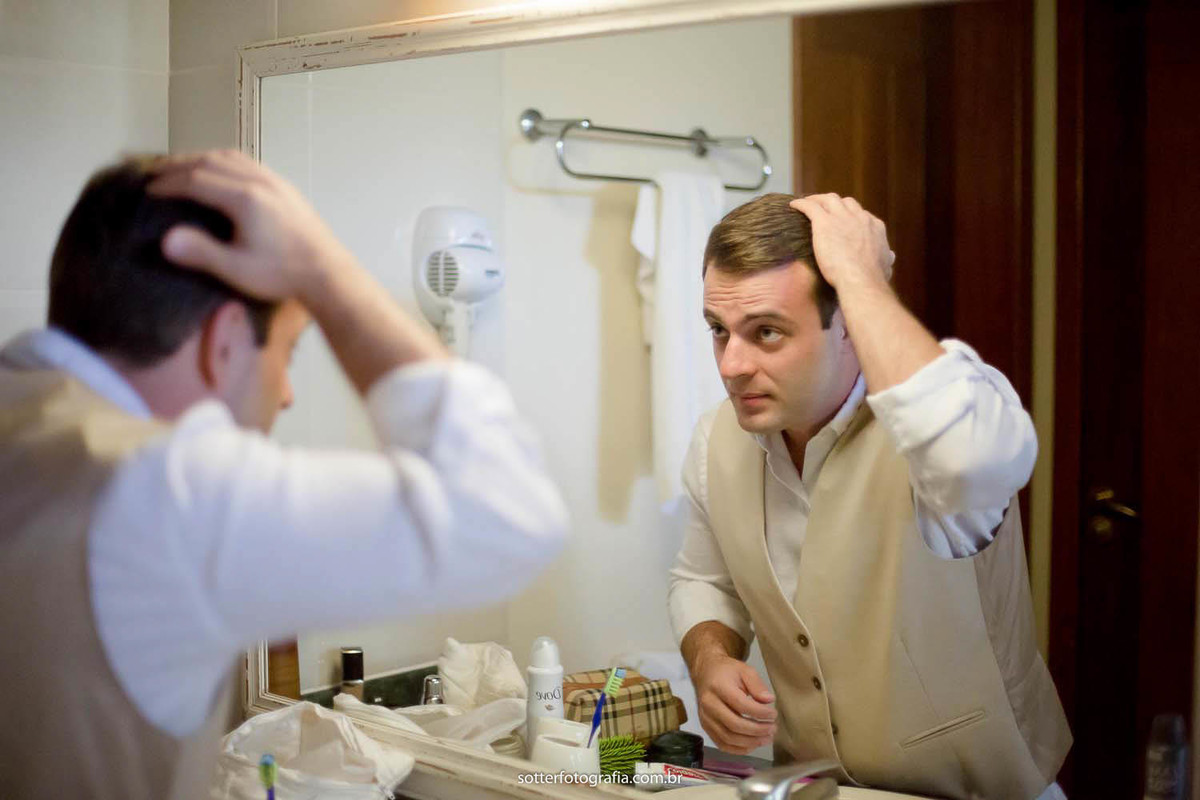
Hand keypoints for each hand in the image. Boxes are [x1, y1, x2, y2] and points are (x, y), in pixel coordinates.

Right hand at [147, 149, 354, 302]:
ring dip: (201, 158)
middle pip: (211, 161)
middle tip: (153, 172)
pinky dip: (223, 161)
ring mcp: (275, 181)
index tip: (147, 190)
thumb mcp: (238, 269)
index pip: (196, 180)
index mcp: (245, 197)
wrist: (327, 272)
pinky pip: (248, 162)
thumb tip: (166, 239)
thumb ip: (202, 252)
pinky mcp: (285, 187)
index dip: (168, 184)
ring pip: (230, 157)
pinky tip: (218, 171)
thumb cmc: (283, 273)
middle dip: (179, 165)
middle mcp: (260, 181)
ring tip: (179, 167)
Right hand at [692, 653, 777, 753]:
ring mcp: (705, 718)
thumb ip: (757, 685)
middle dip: (757, 730)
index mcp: (718, 687)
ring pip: (728, 738)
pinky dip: (739, 749)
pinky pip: (722, 744)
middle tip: (773, 728)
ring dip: (751, 742)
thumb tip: (769, 700)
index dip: (759, 712)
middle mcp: (709, 704)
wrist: (705, 673)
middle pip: (734, 724)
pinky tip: (753, 744)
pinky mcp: (706, 727)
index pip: (740, 704)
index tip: (773, 714)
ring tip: (767, 738)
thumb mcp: (745, 670)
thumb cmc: (727, 671)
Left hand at [789, 194, 894, 290]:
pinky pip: (810, 206)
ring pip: (828, 199)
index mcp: (873, 227)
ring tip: (808, 203)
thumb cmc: (872, 278)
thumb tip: (890, 258)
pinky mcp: (824, 222)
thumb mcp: (885, 266)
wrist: (860, 279)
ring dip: (817, 199)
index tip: (842, 221)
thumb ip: (886, 259)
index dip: (850, 217)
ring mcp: (841, 217)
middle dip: (834, 204)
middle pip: (845, 202)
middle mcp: (859, 217)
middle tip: (824, 209)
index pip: (861, 215)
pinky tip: (793, 205)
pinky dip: (801, 204)